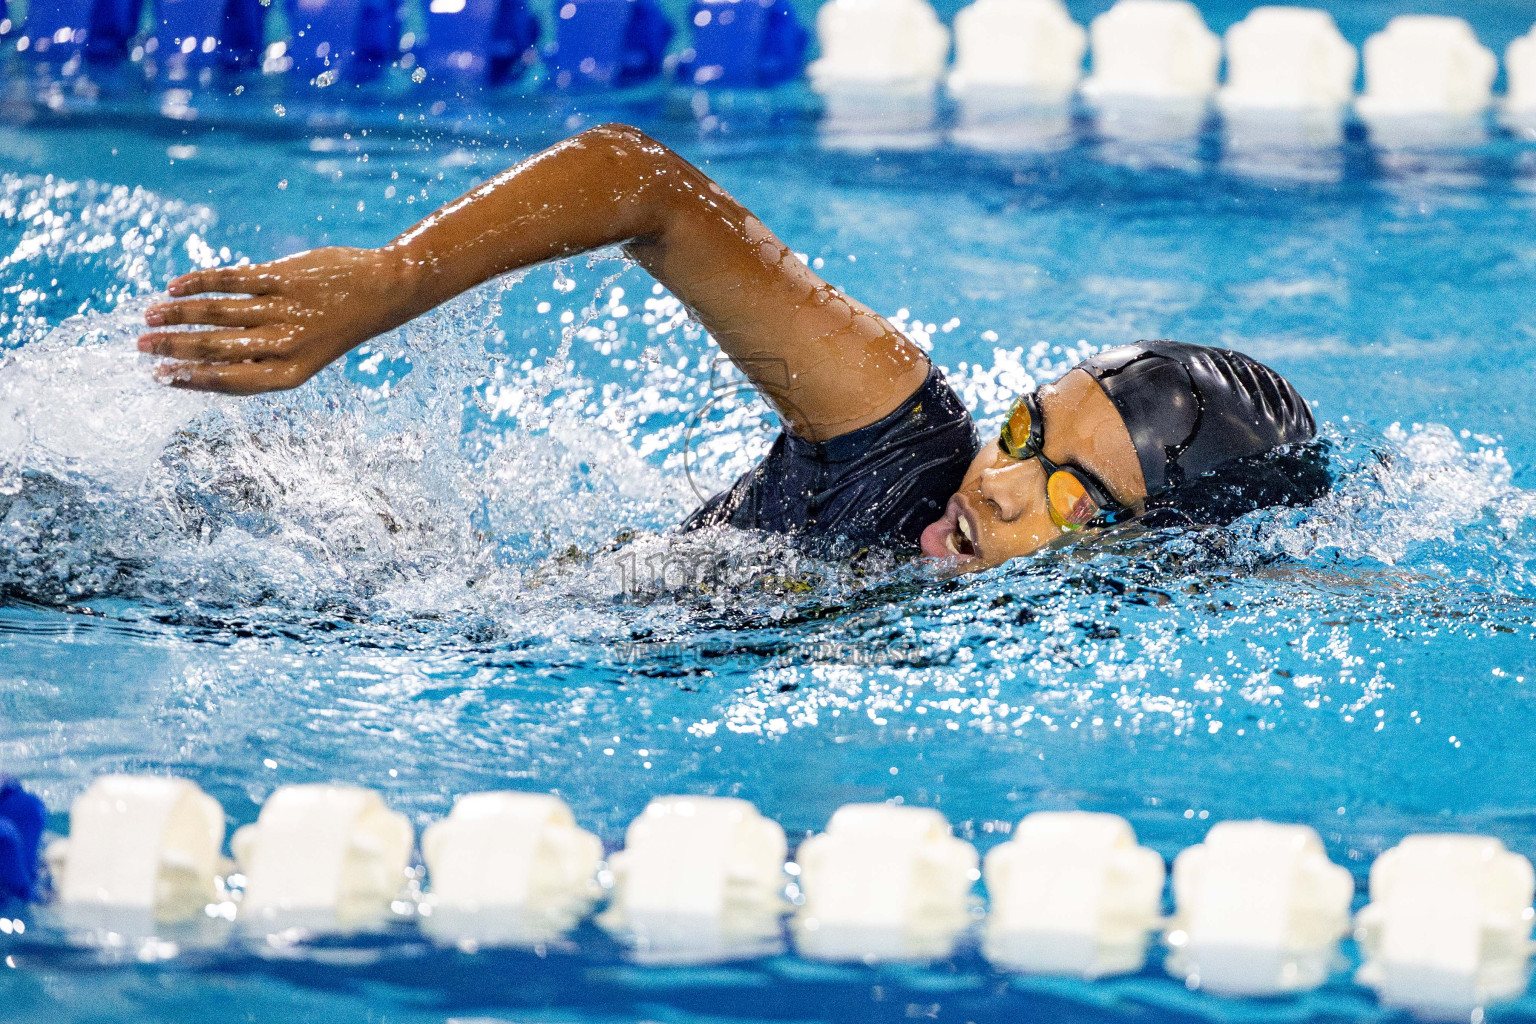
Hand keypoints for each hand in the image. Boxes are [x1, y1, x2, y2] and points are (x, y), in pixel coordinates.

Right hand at [139, 246, 416, 394]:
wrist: (382, 292)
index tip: (158, 375)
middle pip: (215, 348)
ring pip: (217, 313)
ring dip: (177, 314)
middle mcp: (286, 344)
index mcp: (289, 372)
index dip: (188, 379)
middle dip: (172, 347)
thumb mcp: (304, 356)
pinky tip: (175, 287)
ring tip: (150, 314)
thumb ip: (262, 359)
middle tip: (141, 344)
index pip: (228, 381)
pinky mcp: (283, 276)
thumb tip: (204, 362)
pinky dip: (199, 283)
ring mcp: (284, 309)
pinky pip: (231, 279)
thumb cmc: (334, 327)